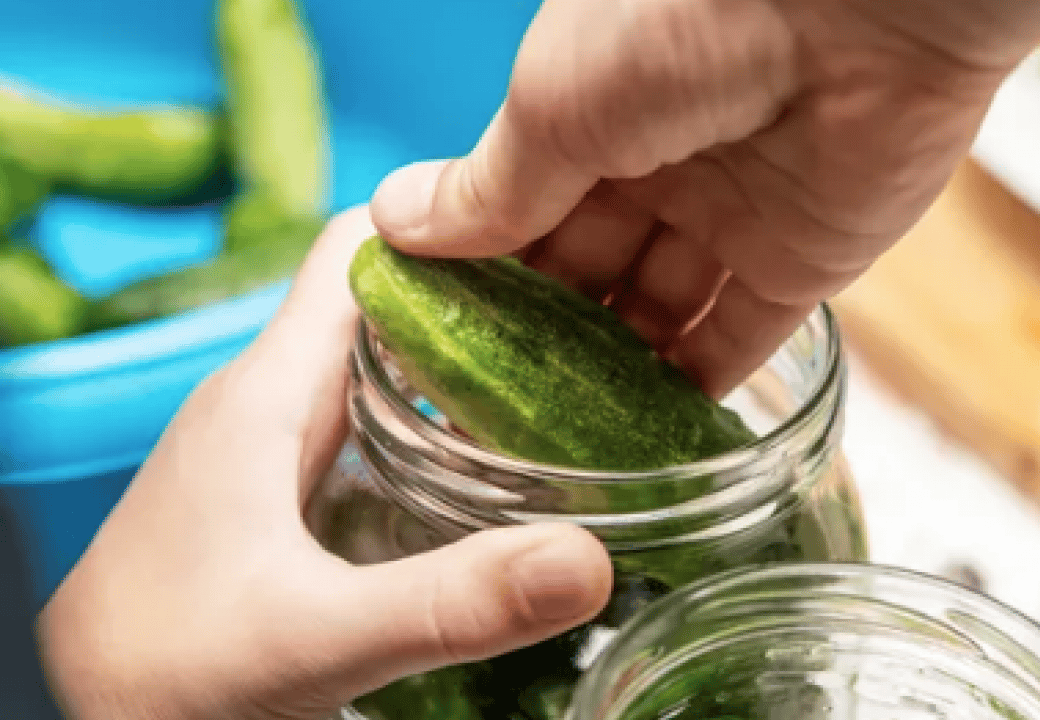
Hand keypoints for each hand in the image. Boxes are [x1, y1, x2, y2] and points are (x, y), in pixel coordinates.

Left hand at [36, 208, 612, 719]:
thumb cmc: (154, 678)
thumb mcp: (316, 640)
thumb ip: (452, 602)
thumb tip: (588, 561)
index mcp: (266, 394)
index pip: (361, 249)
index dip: (454, 233)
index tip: (556, 258)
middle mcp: (268, 404)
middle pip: (388, 308)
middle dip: (486, 311)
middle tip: (592, 339)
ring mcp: (269, 452)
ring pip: (382, 374)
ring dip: (466, 379)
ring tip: (564, 401)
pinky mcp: (275, 502)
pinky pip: (370, 435)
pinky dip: (438, 440)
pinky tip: (489, 486)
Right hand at [370, 0, 1039, 397]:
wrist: (859, 6)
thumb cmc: (682, 19)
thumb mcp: (558, 107)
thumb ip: (491, 187)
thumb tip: (396, 225)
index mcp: (588, 113)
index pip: (518, 214)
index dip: (474, 280)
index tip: (429, 349)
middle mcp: (656, 166)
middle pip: (584, 274)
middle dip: (537, 341)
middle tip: (481, 415)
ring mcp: (730, 217)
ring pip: (654, 315)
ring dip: (605, 377)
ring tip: (550, 448)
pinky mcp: (801, 261)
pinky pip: (737, 340)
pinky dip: (691, 391)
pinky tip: (641, 447)